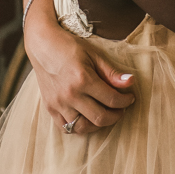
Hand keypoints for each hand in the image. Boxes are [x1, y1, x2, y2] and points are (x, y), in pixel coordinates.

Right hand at [25, 4, 134, 133]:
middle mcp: (70, 94)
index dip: (125, 101)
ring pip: (83, 127)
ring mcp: (58, 103)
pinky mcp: (49, 107)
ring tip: (104, 114)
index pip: (112, 100)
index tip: (129, 98)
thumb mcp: (94, 55)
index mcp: (83, 79)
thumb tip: (131, 82)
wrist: (42, 45)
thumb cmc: (70, 47)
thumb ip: (112, 72)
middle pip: (100, 118)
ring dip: (97, 124)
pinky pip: (66, 128)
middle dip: (115, 116)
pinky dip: (78, 127)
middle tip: (120, 109)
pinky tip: (86, 118)